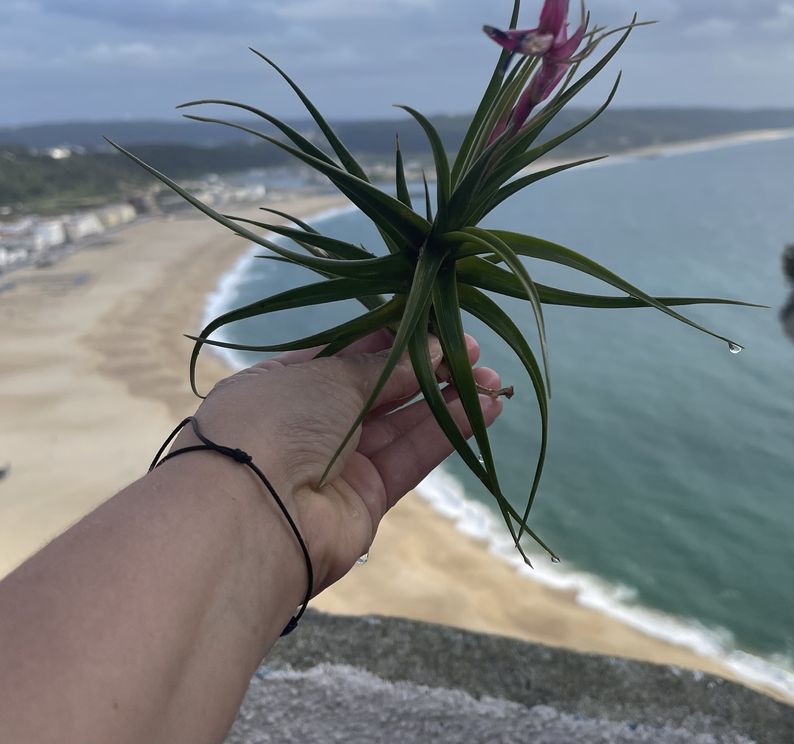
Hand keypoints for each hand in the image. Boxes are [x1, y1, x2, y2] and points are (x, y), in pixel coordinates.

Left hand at [181, 331, 503, 593]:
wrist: (253, 515)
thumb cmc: (278, 421)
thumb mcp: (330, 375)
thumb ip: (386, 365)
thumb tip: (430, 347)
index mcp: (286, 382)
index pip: (349, 353)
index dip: (396, 339)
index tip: (438, 326)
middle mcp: (311, 421)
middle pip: (381, 388)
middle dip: (429, 367)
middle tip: (474, 352)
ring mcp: (340, 461)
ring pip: (403, 422)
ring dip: (448, 398)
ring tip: (494, 379)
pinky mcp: (368, 497)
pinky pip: (412, 456)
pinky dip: (447, 431)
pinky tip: (486, 409)